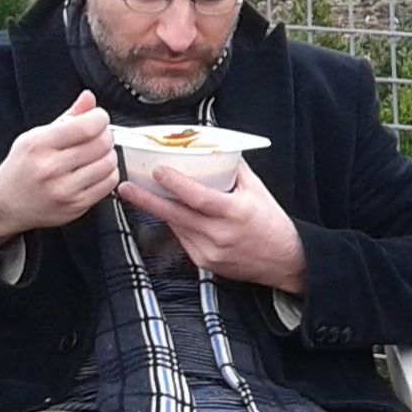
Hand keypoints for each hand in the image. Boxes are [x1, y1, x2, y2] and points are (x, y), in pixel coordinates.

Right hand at [0, 91, 116, 242]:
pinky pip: (108, 184)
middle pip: (101, 144)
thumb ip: (67, 116)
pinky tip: (96, 170)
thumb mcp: (36, 136)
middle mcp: (50, 168)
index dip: (100, 118)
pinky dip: (108, 173)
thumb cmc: (22, 166)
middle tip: (98, 135)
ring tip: (96, 153)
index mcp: (39, 145)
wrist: (6, 203)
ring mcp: (64, 190)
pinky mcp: (76, 206)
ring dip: (108, 154)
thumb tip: (89, 98)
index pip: (85, 127)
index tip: (98, 117)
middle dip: (105, 135)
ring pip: (108, 164)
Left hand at [115, 158, 307, 294]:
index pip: (198, 198)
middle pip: (176, 215)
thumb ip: (234, 169)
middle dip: (147, 200)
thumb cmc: (273, 223)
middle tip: (126, 188)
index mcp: (235, 213)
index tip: (157, 171)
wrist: (285, 260)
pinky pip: (183, 239)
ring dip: (160, 210)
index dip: (175, 184)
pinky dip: (177, 225)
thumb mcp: (257, 190)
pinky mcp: (205, 263)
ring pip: (176, 227)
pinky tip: (175, 214)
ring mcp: (210, 252)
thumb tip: (214, 148)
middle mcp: (220, 235)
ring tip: (142, 194)